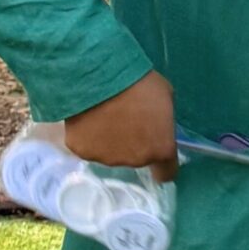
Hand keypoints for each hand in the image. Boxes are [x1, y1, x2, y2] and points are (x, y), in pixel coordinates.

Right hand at [63, 71, 178, 180]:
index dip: (163, 165)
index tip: (157, 155)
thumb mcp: (165, 99)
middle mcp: (135, 160)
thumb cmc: (139, 84)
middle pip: (137, 158)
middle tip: (126, 121)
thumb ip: (161, 121)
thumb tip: (155, 125)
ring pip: (111, 153)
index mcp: (160, 148)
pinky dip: (89, 136)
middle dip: (134, 143)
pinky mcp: (82, 151)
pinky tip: (88, 118)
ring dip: (111, 141)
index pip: (166, 172)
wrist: (99, 77)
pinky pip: (88, 146)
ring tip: (105, 117)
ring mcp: (107, 158)